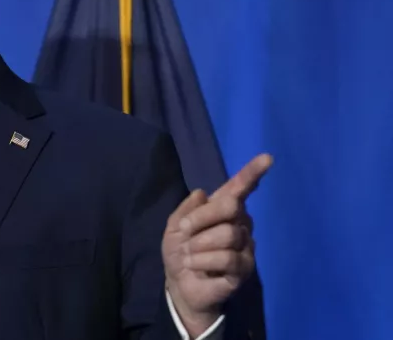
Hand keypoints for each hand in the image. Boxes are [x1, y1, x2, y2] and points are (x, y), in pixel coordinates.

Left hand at [163, 153, 271, 337]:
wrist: (180, 284)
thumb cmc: (180, 251)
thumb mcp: (175, 227)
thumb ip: (186, 209)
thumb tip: (202, 192)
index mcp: (223, 210)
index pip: (239, 188)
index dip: (252, 173)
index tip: (267, 158)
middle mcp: (239, 224)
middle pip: (230, 207)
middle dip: (201, 219)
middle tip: (186, 233)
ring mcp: (245, 246)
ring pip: (227, 235)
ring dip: (199, 246)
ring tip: (192, 256)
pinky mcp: (245, 268)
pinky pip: (227, 258)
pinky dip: (203, 263)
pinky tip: (198, 268)